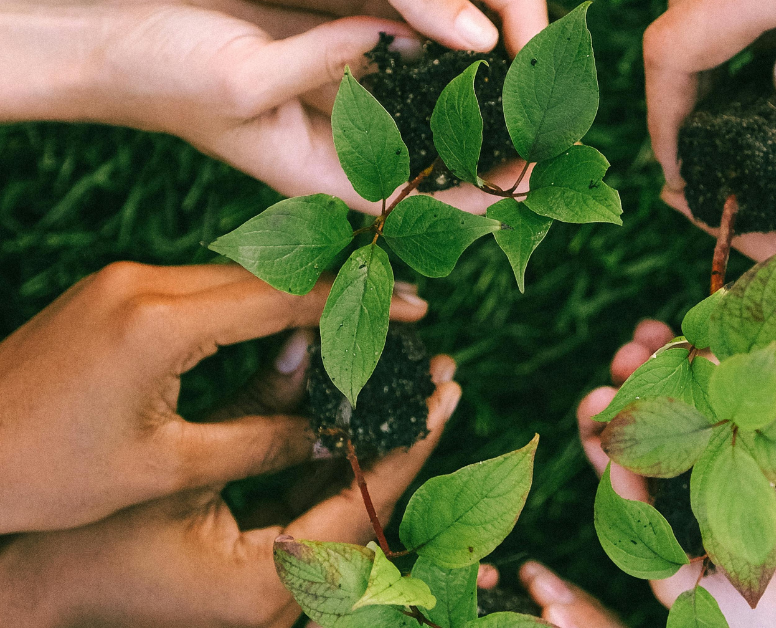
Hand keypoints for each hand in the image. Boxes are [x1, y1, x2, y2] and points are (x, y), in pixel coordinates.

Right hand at [0, 0, 543, 214]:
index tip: (529, 183)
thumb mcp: (241, 78)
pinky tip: (473, 44)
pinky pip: (398, 60)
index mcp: (318, 174)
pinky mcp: (334, 55)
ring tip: (530, 94)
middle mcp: (339, 142)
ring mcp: (340, 99)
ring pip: (422, 110)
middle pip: (431, 160)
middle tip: (550, 137)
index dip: (474, 200)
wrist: (114, 34)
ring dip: (471, 104)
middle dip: (488, 152)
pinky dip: (434, 54)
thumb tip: (398, 37)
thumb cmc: (161, 74)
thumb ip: (323, 64)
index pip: (414, 202)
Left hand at [0, 261, 429, 533]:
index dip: (356, 301)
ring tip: (355, 314)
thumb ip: (262, 440)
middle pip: (268, 271)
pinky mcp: (116, 291)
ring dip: (297, 291)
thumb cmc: (47, 472)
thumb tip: (336, 434)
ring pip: (237, 274)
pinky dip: (253, 300)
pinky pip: (203, 284)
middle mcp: (145, 283)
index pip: (284, 296)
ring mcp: (126, 281)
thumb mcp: (166, 466)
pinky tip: (285, 320)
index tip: (413, 307)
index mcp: (161, 323)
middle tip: (398, 305)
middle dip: (337, 288)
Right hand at [0, 355, 460, 627]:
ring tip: (416, 386)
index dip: (409, 441)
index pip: (366, 502)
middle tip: (445, 379)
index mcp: (274, 582)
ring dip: (377, 445)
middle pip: (371, 505)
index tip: (446, 391)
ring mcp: (281, 590)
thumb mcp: (182, 468)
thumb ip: (254, 410)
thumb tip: (310, 342)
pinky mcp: (266, 573)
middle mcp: (292, 597)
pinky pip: (317, 512)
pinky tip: (354, 413)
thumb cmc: (94, 538)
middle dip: (406, 438)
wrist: (36, 592)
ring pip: (349, 507)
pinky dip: (335, 463)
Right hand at [590, 320, 775, 587]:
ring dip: (701, 372)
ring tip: (641, 365)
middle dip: (682, 361)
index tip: (636, 374)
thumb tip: (696, 517)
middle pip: (746, 353)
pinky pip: (774, 385)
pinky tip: (690, 396)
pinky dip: (730, 391)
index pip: (753, 365)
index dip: (690, 371)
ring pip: (755, 365)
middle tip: (625, 360)